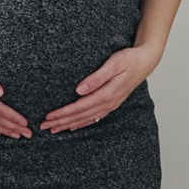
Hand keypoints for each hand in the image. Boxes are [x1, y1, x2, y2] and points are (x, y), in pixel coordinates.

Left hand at [38, 45, 159, 133]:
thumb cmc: (129, 59)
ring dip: (69, 124)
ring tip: (54, 129)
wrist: (145, 61)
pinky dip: (82, 123)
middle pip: (80, 116)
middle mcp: (108, 103)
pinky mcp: (112, 103)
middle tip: (43, 127)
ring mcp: (111, 105)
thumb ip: (97, 77)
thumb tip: (79, 89)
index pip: (80, 107)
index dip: (63, 113)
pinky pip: (94, 117)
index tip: (49, 116)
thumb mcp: (114, 64)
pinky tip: (73, 126)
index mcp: (107, 93)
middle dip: (61, 122)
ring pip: (86, 119)